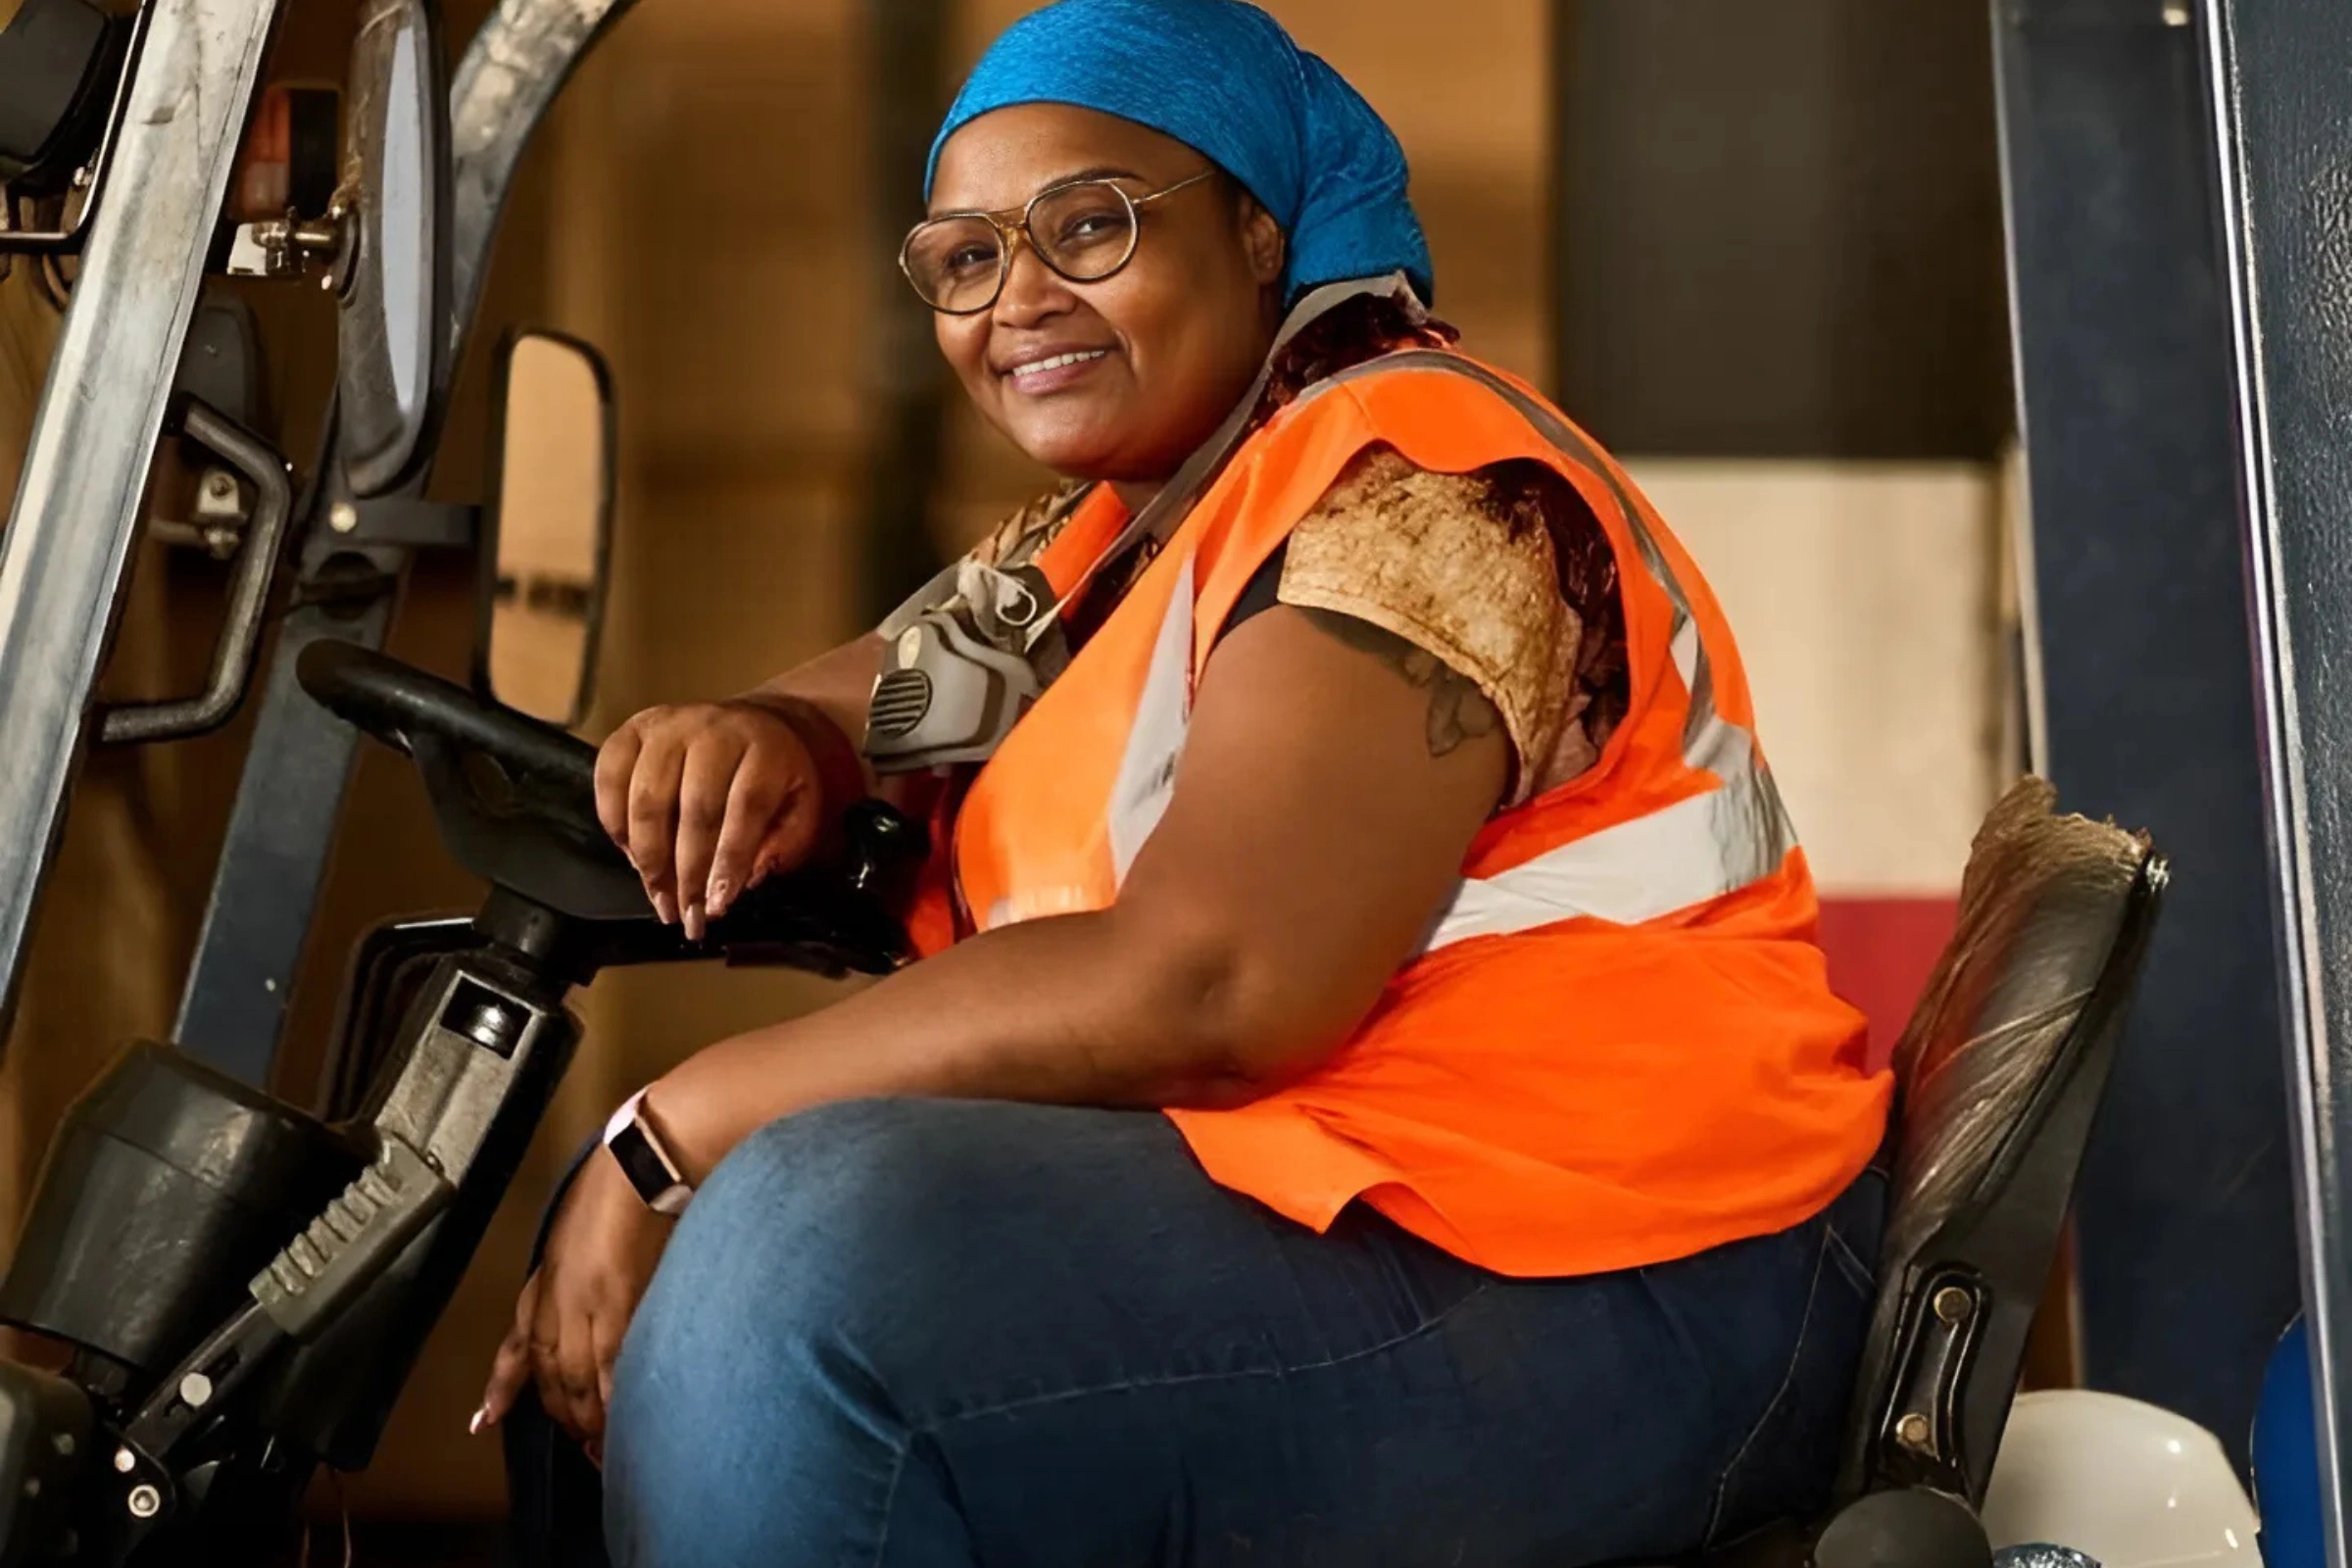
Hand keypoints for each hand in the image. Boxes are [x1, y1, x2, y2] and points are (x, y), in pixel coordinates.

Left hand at [476, 1151, 671, 1457]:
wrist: (639, 1165)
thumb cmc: (608, 1192)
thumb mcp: (564, 1239)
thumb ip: (557, 1278)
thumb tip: (550, 1307)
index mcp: (543, 1286)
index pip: (521, 1351)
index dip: (506, 1389)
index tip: (489, 1419)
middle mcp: (559, 1305)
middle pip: (555, 1376)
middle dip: (563, 1415)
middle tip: (583, 1447)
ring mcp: (590, 1309)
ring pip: (582, 1381)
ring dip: (590, 1420)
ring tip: (605, 1449)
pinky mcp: (624, 1308)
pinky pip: (614, 1369)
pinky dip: (615, 1399)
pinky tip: (622, 1420)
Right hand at [594, 697, 832, 938]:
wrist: (748, 727)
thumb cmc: (773, 779)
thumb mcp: (799, 808)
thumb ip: (782, 844)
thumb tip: (747, 879)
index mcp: (764, 748)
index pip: (746, 807)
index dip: (729, 861)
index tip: (717, 906)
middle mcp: (713, 729)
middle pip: (694, 808)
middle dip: (687, 872)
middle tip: (686, 915)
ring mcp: (668, 725)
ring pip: (647, 799)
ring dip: (649, 858)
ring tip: (660, 897)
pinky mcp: (632, 730)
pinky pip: (609, 778)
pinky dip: (614, 824)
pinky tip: (632, 856)